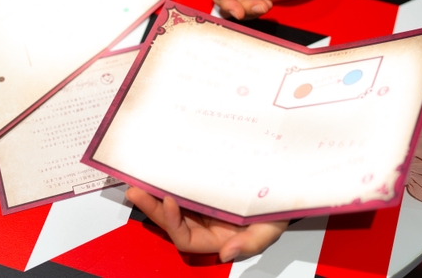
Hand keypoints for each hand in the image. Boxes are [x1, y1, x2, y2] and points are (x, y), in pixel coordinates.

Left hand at [126, 187, 287, 261]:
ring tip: (138, 179)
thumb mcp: (269, 230)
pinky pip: (180, 184)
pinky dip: (167, 179)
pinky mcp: (201, 184)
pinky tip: (157, 168)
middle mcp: (203, 222)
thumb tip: (226, 253)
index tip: (169, 201)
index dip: (173, 223)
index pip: (185, 238)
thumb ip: (250, 244)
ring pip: (171, 201)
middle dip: (152, 207)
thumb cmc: (277, 210)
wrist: (283, 185)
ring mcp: (200, 203)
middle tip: (137, 190)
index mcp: (215, 238)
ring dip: (154, 192)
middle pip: (171, 220)